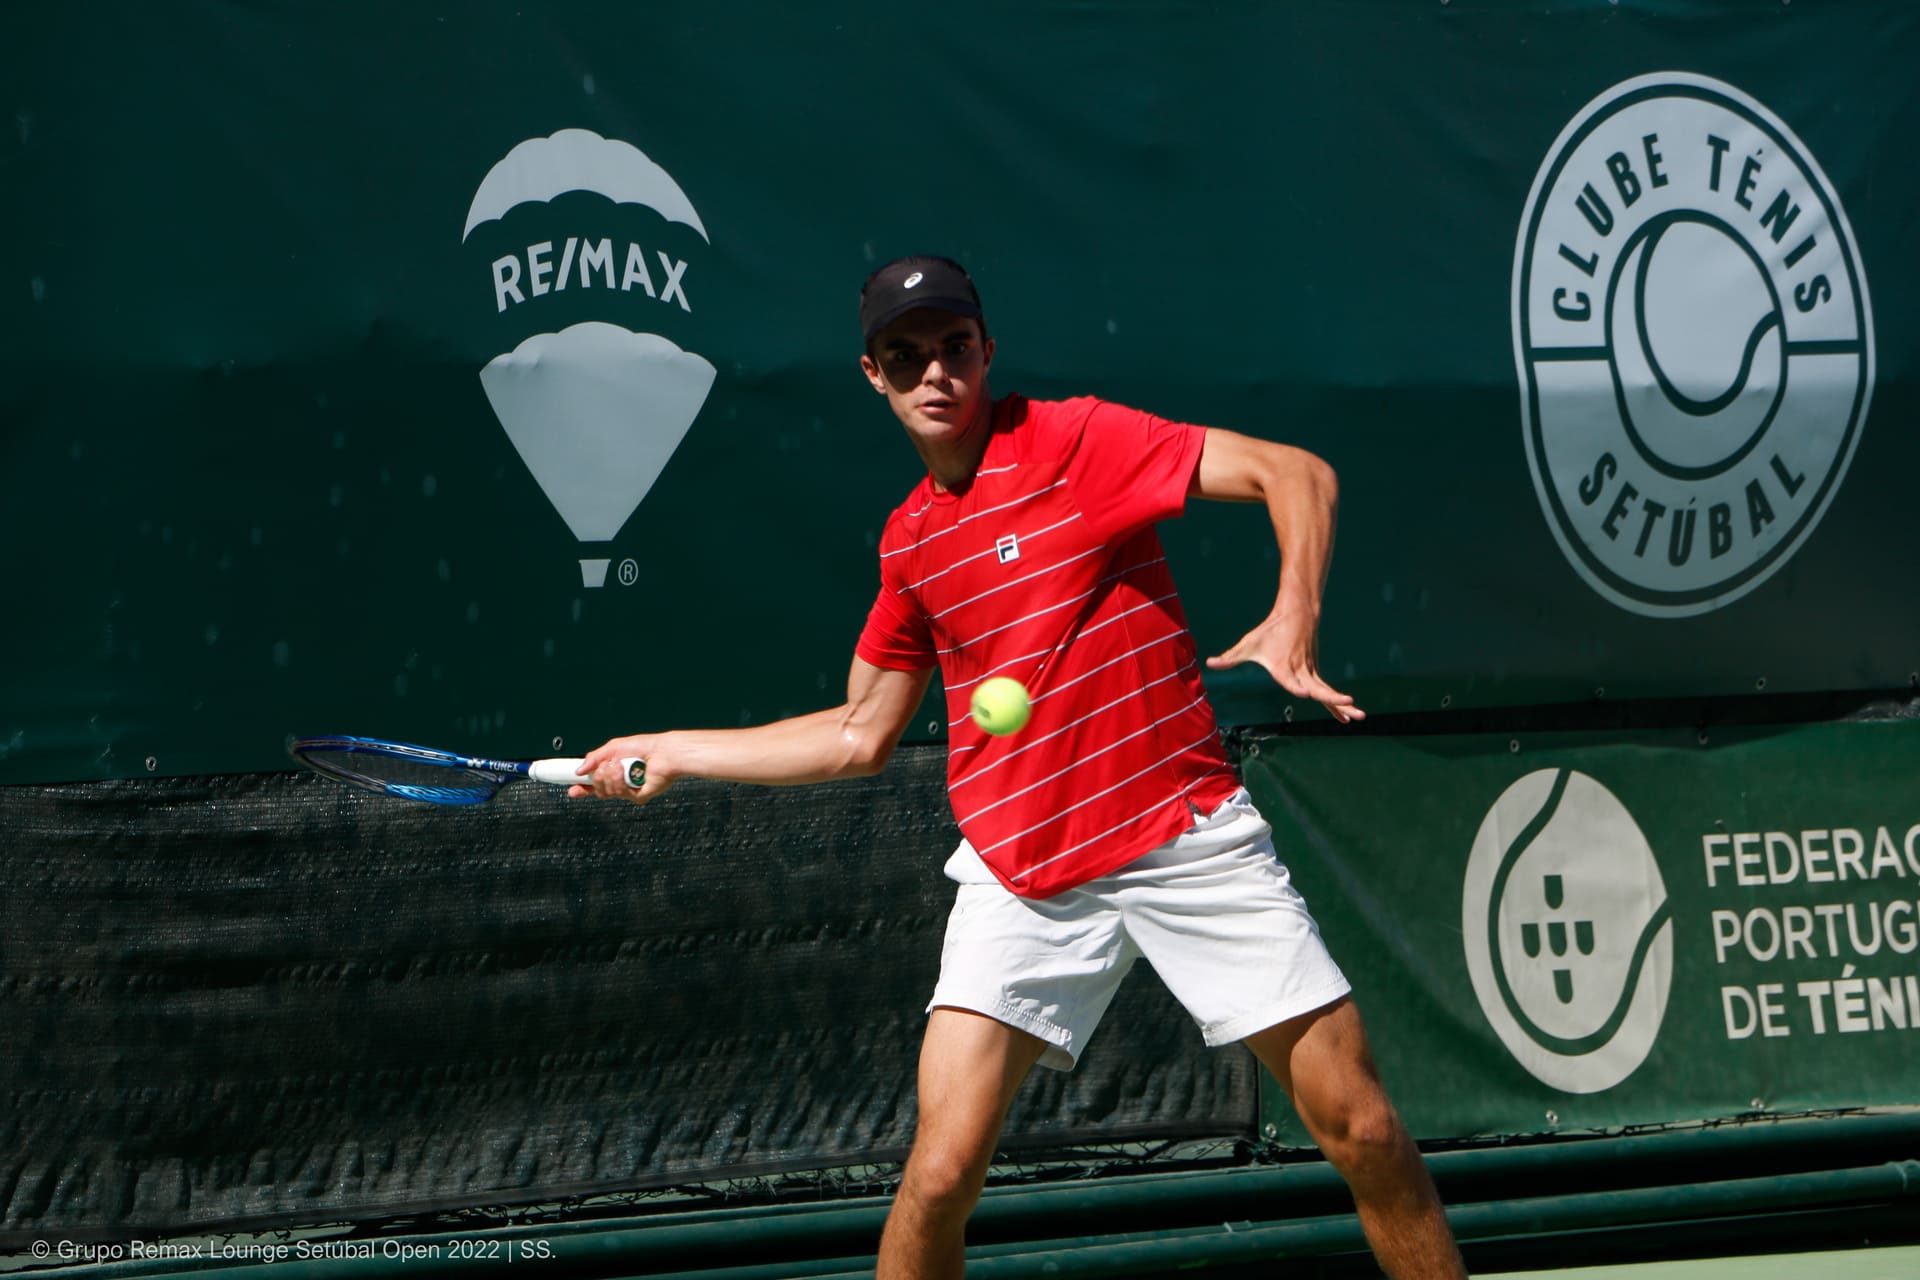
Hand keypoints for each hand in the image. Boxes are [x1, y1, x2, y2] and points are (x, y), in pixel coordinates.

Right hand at [566, 733, 673, 804]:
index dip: (583, 788)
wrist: (662, 752)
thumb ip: (593, 758)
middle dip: (597, 777)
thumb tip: (579, 770)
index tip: (573, 789)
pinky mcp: (638, 797)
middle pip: (598, 789)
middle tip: (605, 766)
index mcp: (613, 771)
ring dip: (610, 776)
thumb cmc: (643, 746)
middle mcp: (620, 782)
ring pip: (606, 792)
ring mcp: (629, 791)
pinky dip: (620, 780)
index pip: (594, 783)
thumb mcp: (612, 747)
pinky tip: (627, 771)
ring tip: (620, 765)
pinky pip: (620, 794)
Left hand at [1207, 596, 1364, 724]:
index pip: (1291, 679)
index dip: (1296, 686)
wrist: (1296, 613)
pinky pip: (1327, 691)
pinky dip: (1337, 704)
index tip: (1305, 692)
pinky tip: (1346, 717)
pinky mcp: (1315, 671)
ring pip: (1328, 692)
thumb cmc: (1269, 631)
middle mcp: (1301, 670)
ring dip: (1343, 705)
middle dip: (1334, 699)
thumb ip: (1230, 657)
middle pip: (1320, 688)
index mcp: (1284, 666)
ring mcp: (1311, 671)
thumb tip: (1209, 663)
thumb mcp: (1247, 644)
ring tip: (1360, 717)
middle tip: (1349, 704)